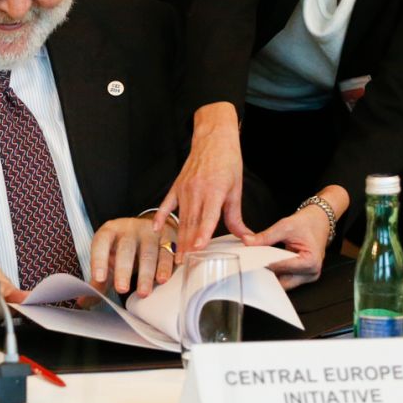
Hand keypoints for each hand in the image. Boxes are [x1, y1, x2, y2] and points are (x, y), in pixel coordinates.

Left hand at [89, 217, 175, 296]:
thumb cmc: (123, 250)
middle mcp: (129, 229)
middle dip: (123, 270)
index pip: (101, 242)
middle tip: (121, 289)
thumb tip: (83, 302)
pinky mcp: (167, 237)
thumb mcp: (109, 261)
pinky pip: (167, 252)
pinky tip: (163, 280)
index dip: (99, 259)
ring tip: (144, 292)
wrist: (149, 230)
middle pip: (126, 248)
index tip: (99, 278)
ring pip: (148, 252)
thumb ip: (99, 281)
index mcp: (109, 232)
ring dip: (146, 273)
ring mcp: (149, 232)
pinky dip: (166, 267)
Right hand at [155, 102, 253, 260]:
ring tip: (176, 256)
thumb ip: (236, 217)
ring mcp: (184, 188)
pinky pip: (166, 204)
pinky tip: (156, 230)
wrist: (214, 138)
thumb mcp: (236, 189)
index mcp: (215, 191)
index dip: (202, 233)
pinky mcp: (177, 186)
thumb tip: (245, 238)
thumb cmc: (228, 162)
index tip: (197, 247)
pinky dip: (160, 217)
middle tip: (185, 264)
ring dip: (178, 238)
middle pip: (191, 223)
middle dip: (187, 245)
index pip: (208, 217)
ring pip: (181, 218)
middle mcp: (197, 191)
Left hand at [250, 190, 342, 290]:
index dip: (263, 264)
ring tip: (259, 263)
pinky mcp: (302, 276)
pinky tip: (267, 264)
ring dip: (271, 274)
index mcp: (310, 262)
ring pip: (283, 283)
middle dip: (267, 274)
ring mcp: (308, 276)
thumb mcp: (285, 226)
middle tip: (251, 264)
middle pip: (282, 282)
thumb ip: (265, 236)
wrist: (319, 221)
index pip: (281, 268)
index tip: (249, 261)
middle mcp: (311, 273)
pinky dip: (276, 272)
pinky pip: (286, 279)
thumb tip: (248, 242)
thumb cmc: (308, 223)